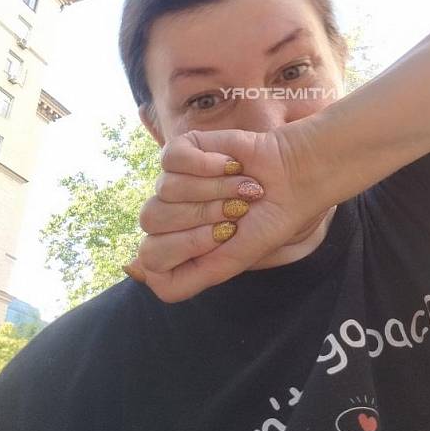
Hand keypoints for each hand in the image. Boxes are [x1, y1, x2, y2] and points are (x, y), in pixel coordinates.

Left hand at [124, 126, 328, 301]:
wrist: (294, 179)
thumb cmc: (267, 222)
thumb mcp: (228, 264)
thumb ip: (181, 281)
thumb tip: (134, 270)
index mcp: (176, 244)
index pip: (150, 256)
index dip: (187, 247)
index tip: (223, 238)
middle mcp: (170, 213)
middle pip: (152, 220)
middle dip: (202, 216)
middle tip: (236, 210)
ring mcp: (173, 180)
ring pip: (165, 189)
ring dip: (213, 189)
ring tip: (240, 187)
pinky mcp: (184, 149)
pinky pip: (172, 160)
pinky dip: (207, 164)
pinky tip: (230, 164)